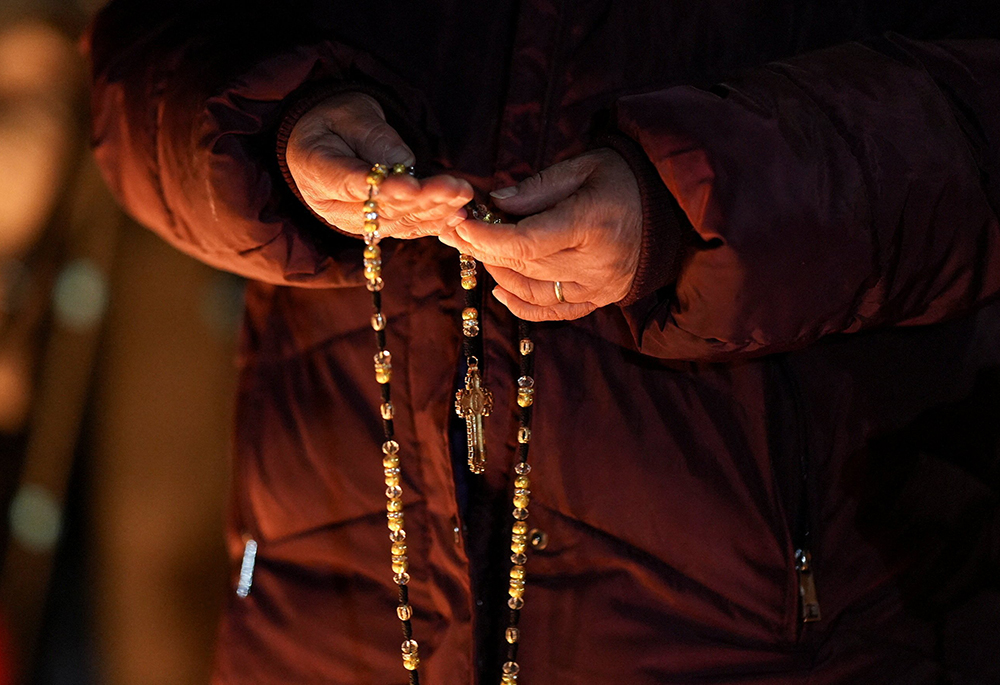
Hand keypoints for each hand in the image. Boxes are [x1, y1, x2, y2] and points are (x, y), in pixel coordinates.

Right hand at [285, 92, 472, 238]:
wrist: (324, 142)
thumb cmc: (335, 121)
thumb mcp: (349, 114)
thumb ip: (373, 136)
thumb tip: (403, 161)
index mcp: (317, 172)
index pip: (352, 185)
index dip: (385, 189)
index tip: (413, 185)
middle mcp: (334, 207)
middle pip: (382, 209)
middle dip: (423, 199)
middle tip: (455, 187)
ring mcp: (357, 222)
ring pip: (399, 222)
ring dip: (435, 211)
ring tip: (462, 195)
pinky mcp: (377, 227)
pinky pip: (407, 228)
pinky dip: (434, 222)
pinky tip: (457, 215)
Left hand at [438, 149, 641, 320]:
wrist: (672, 208)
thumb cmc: (624, 179)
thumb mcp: (584, 168)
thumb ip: (538, 187)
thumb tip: (496, 203)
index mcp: (592, 224)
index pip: (527, 242)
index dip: (488, 238)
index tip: (461, 226)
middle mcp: (596, 263)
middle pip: (524, 266)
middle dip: (485, 250)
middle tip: (457, 233)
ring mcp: (599, 287)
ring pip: (533, 290)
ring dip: (498, 273)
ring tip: (479, 251)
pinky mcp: (600, 300)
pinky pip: (553, 312)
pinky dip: (523, 305)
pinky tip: (500, 289)